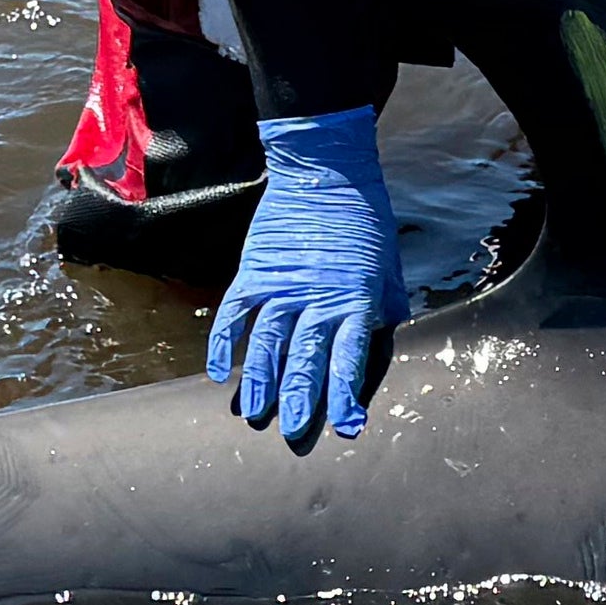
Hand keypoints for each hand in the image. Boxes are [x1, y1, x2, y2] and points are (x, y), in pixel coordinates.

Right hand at [212, 109, 398, 442]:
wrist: (325, 171)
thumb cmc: (365, 224)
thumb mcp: (388, 269)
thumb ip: (380, 312)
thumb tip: (373, 350)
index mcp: (357, 299)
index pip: (351, 356)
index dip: (347, 394)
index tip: (348, 428)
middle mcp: (318, 296)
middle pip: (306, 355)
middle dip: (299, 398)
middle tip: (293, 433)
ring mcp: (281, 284)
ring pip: (266, 340)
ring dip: (260, 379)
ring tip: (254, 414)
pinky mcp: (254, 271)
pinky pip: (234, 313)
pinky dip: (223, 343)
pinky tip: (217, 372)